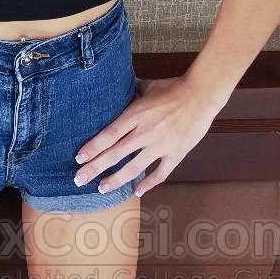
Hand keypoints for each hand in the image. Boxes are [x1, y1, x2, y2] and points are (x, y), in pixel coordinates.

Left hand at [73, 75, 222, 196]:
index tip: (79, 158)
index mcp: (136, 114)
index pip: (109, 134)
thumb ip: (131, 92)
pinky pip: (159, 173)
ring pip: (134, 168)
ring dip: (116, 180)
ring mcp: (160, 145)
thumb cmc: (173, 88)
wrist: (201, 95)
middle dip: (95, 168)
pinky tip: (137, 191)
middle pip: (115, 154)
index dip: (93, 148)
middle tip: (79, 179)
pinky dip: (148, 183)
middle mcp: (145, 132)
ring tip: (102, 188)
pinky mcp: (176, 154)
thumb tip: (117, 89)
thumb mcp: (147, 86)